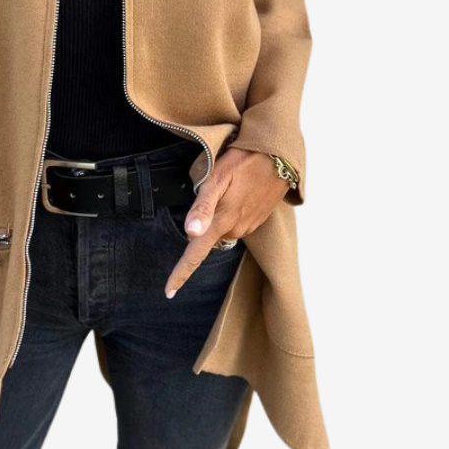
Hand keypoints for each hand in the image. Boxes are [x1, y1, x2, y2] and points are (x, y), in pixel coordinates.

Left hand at [163, 147, 288, 298]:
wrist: (279, 156)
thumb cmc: (244, 162)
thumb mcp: (217, 178)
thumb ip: (203, 207)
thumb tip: (190, 233)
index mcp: (222, 221)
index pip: (196, 254)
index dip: (181, 274)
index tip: (169, 292)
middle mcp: (236, 229)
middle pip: (208, 237)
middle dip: (202, 223)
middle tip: (210, 190)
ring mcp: (249, 226)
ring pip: (222, 228)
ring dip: (218, 214)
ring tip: (227, 187)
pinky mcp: (257, 219)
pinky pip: (236, 221)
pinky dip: (231, 210)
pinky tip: (238, 191)